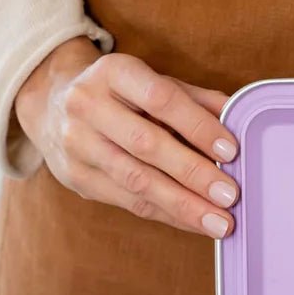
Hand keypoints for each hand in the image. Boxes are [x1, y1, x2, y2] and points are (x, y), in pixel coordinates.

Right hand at [14, 38, 239, 237]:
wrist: (53, 105)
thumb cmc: (122, 94)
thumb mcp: (155, 82)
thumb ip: (196, 100)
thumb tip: (241, 119)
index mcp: (113, 72)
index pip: (160, 98)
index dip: (197, 125)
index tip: (230, 150)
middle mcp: (88, 105)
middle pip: (146, 144)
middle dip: (193, 173)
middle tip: (230, 195)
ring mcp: (77, 144)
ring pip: (135, 180)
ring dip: (183, 204)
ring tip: (219, 221)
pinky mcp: (76, 177)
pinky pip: (128, 201)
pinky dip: (167, 214)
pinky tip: (195, 222)